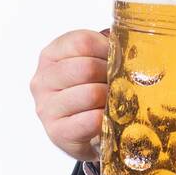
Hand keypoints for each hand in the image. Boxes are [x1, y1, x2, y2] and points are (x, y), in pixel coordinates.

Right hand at [30, 28, 110, 161]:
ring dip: (111, 97)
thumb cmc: (89, 91)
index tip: (118, 58)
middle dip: (112, 75)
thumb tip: (132, 49)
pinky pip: (91, 120)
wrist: (83, 131)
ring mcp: (47, 107)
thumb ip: (105, 51)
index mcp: (50, 56)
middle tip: (121, 82)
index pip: (82, 42)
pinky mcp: (58, 132)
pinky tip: (109, 116)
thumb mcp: (92, 64)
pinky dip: (107, 117)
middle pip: (87, 68)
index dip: (107, 49)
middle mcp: (42, 80)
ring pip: (91, 94)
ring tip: (116, 99)